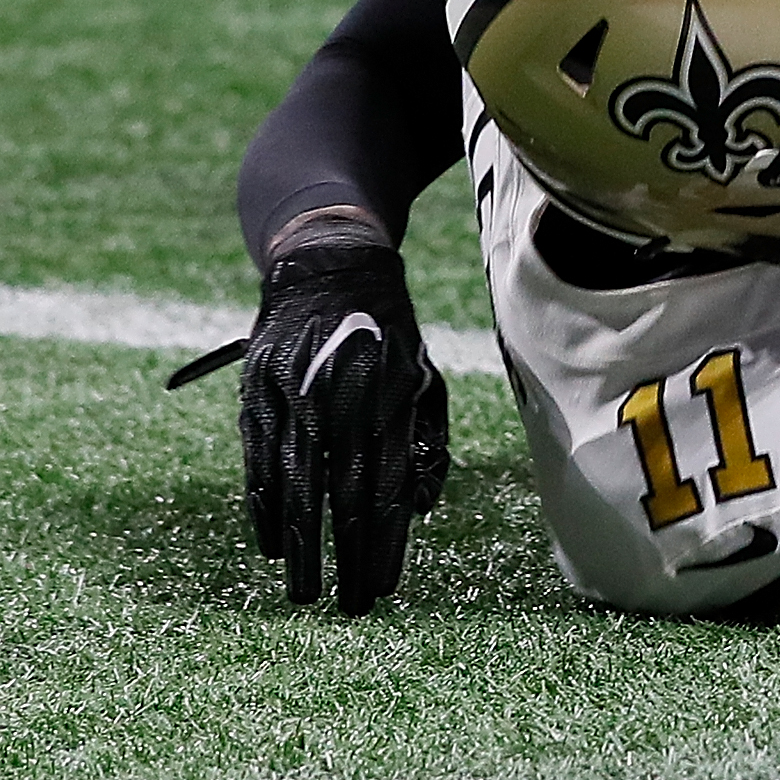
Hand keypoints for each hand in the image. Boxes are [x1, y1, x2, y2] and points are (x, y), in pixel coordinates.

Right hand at [169, 237, 448, 611]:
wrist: (331, 268)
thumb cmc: (391, 335)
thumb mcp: (425, 378)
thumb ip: (425, 443)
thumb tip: (418, 509)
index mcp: (390, 400)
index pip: (386, 489)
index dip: (385, 544)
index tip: (384, 588)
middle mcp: (341, 402)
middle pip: (342, 498)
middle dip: (346, 559)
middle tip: (348, 609)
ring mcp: (294, 398)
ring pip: (294, 487)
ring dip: (300, 547)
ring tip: (304, 594)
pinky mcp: (257, 392)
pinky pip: (256, 462)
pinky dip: (262, 508)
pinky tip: (270, 546)